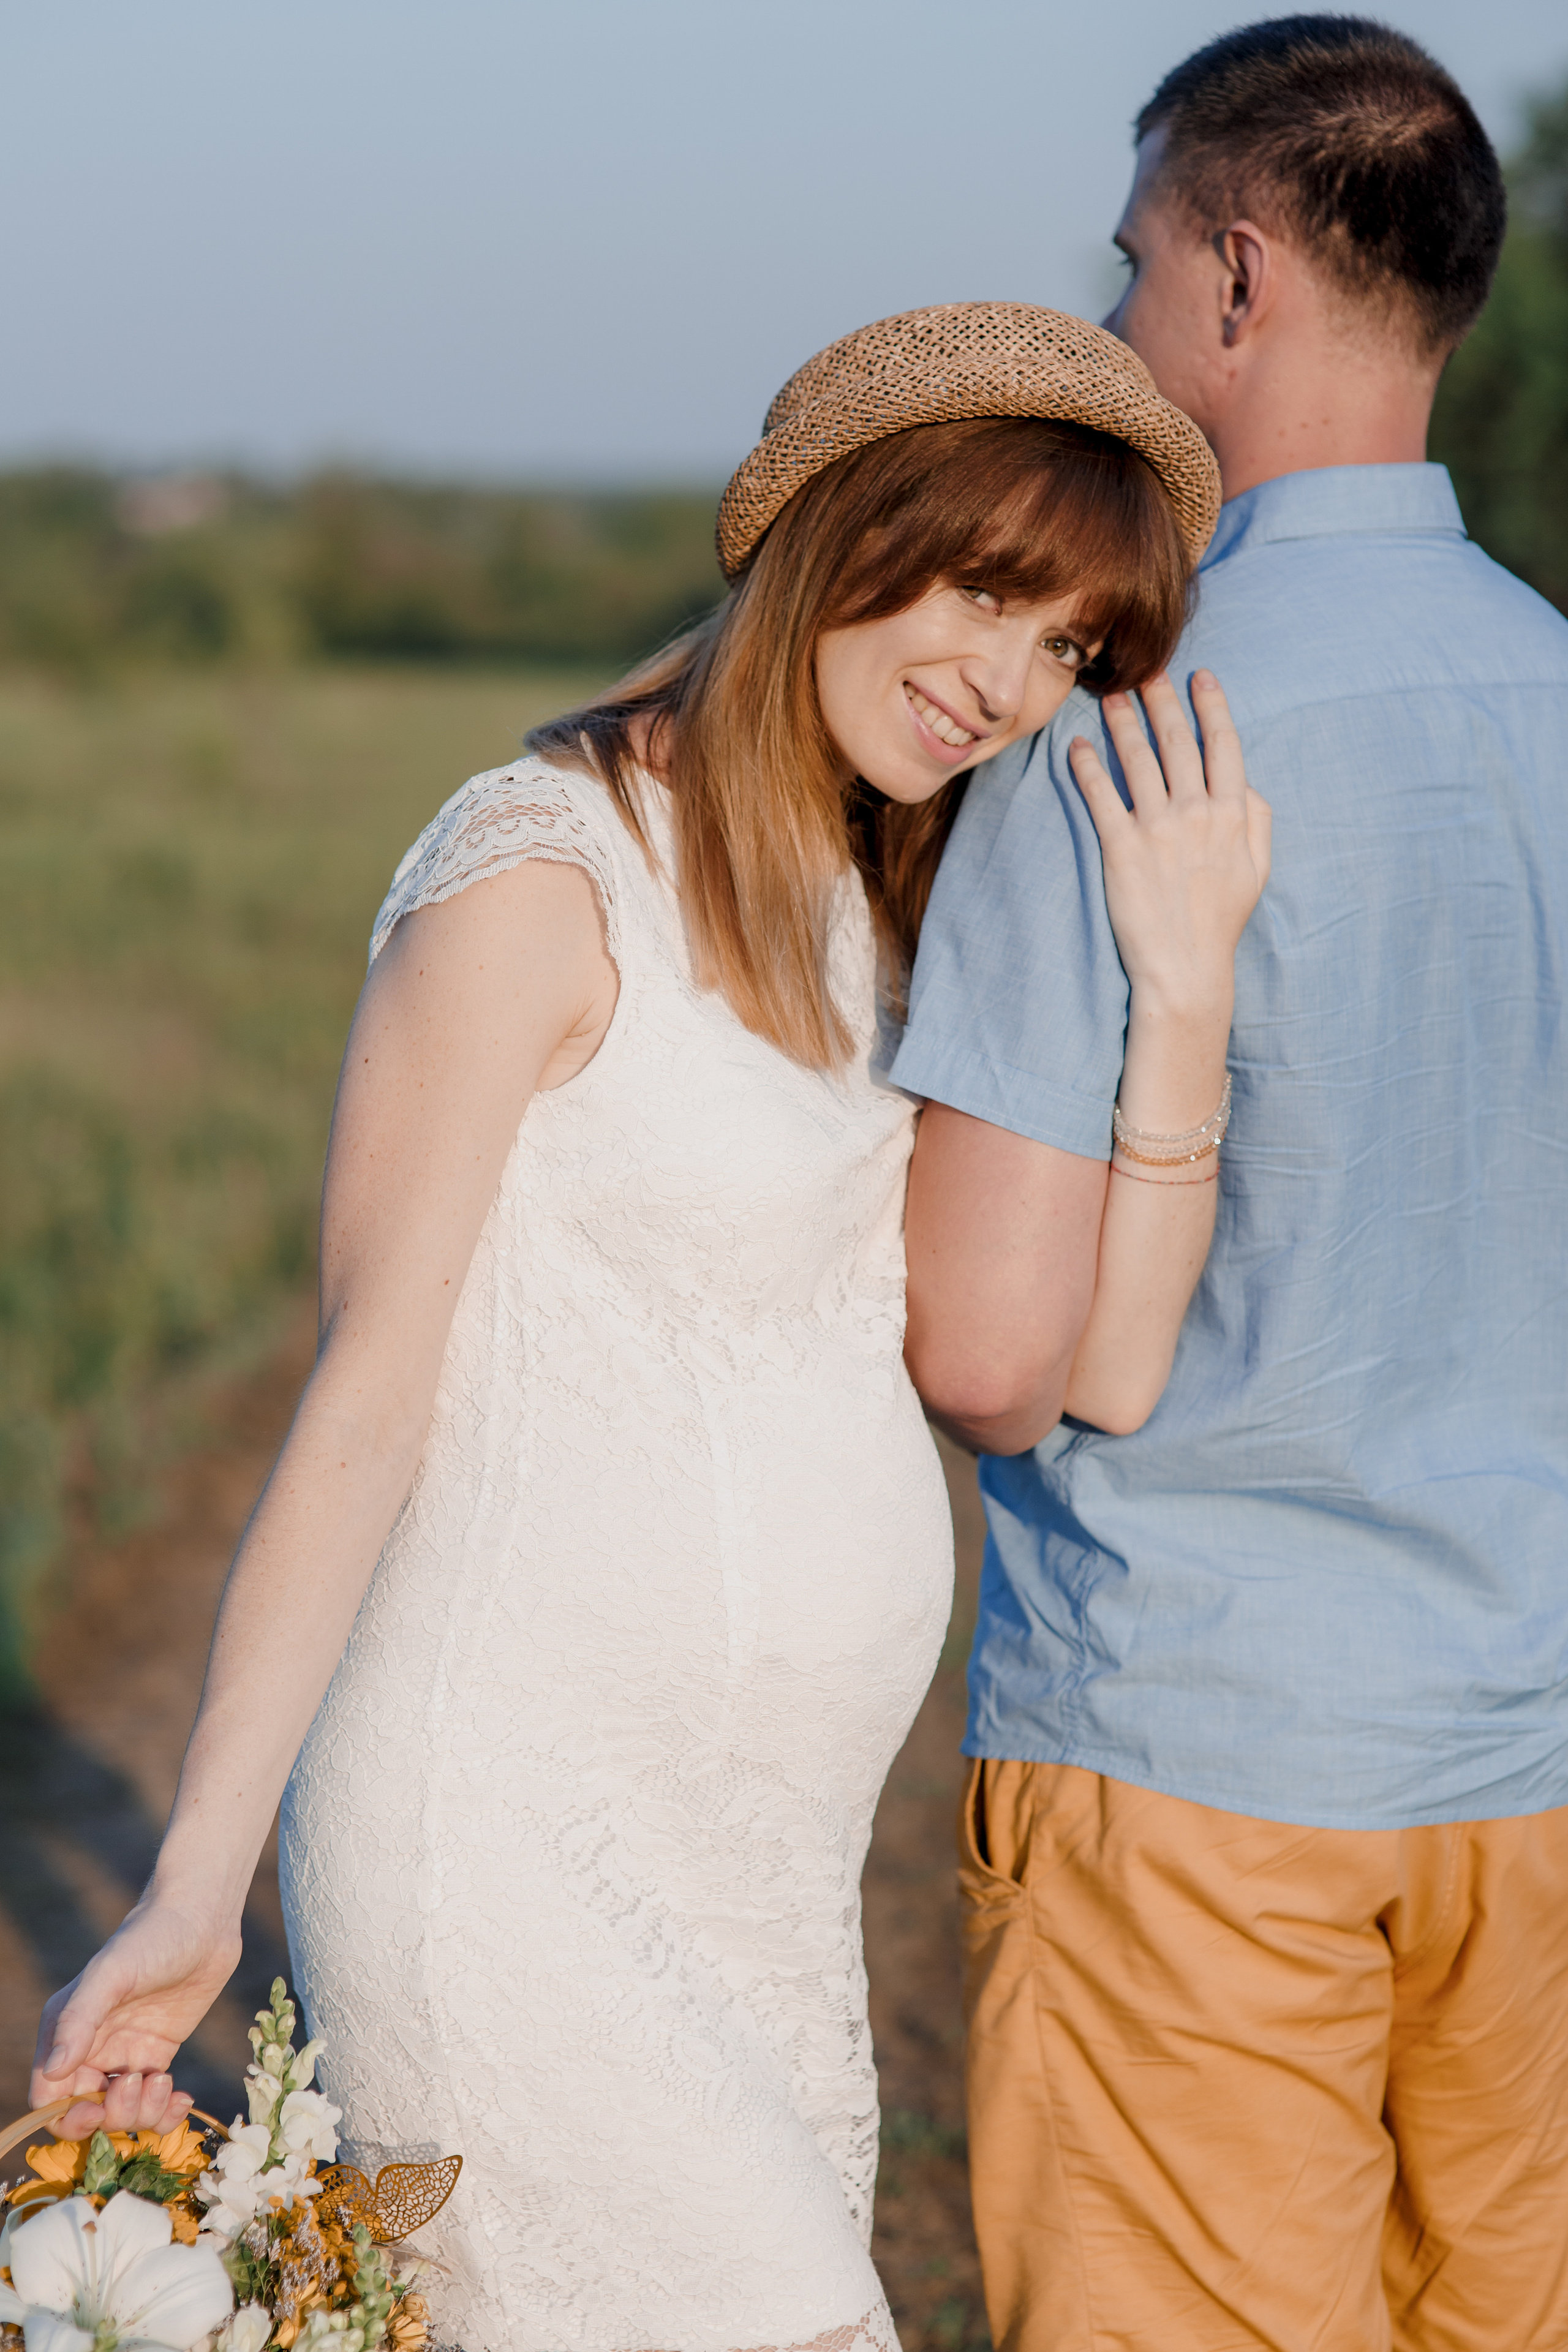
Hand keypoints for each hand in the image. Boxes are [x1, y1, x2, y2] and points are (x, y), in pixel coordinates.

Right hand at [30, 1892, 241, 2139]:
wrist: (203, 1920)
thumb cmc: (151, 1938)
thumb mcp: (111, 1975)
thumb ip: (79, 2020)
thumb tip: (53, 2069)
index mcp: (66, 2031)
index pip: (50, 2098)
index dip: (69, 2117)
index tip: (98, 2111)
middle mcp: (90, 2047)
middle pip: (87, 2113)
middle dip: (113, 2115)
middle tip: (141, 2082)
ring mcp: (125, 2052)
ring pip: (122, 2113)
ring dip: (143, 2113)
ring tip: (165, 2081)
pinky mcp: (156, 2053)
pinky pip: (153, 2102)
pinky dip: (165, 2112)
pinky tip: (183, 2099)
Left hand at [1069, 670, 1270, 1016]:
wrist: (1186, 968)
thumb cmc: (1222, 921)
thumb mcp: (1258, 869)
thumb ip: (1258, 821)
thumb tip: (1249, 785)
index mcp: (1233, 814)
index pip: (1223, 745)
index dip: (1212, 707)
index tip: (1201, 677)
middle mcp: (1197, 813)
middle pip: (1178, 742)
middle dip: (1163, 700)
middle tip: (1147, 671)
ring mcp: (1158, 829)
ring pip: (1138, 760)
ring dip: (1123, 722)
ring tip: (1111, 697)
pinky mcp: (1122, 849)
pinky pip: (1102, 797)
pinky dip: (1088, 768)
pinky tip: (1078, 746)